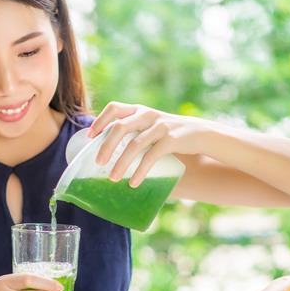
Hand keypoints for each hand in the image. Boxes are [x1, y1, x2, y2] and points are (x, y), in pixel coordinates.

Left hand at [88, 102, 202, 186]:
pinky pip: (151, 156)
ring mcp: (160, 126)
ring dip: (121, 163)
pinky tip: (134, 182)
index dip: (100, 121)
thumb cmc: (167, 132)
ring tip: (113, 178)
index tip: (90, 137)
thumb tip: (106, 150)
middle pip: (120, 127)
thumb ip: (133, 129)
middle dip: (106, 146)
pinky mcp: (171, 140)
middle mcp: (147, 115)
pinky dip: (140, 171)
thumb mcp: (149, 124)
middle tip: (98, 163)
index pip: (114, 108)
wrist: (199, 132)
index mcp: (138, 110)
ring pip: (134, 145)